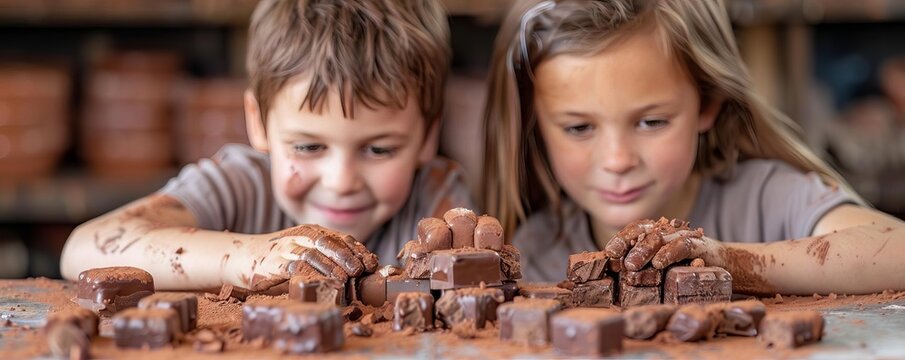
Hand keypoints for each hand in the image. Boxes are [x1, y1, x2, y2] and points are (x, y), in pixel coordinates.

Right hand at [233, 224, 377, 291]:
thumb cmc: (277, 259)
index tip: (372, 263)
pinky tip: (323, 284)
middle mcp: (301, 236)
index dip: (359, 250)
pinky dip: (312, 275)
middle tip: (361, 271)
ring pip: (315, 255)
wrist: (240, 257)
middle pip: (331, 243)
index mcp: (312, 232)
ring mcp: (287, 248)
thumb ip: (325, 259)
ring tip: (346, 279)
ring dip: (333, 267)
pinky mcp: (274, 263)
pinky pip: (296, 267)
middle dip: (349, 257)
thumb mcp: (303, 253)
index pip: (342, 238)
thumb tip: (355, 277)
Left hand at [604, 218, 720, 270]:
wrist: (726, 265)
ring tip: (632, 265)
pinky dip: (669, 253)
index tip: (609, 252)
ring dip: (644, 251)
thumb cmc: (689, 267)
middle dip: (628, 244)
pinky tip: (659, 264)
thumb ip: (646, 266)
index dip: (622, 238)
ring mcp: (684, 237)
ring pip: (660, 238)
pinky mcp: (700, 246)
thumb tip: (619, 273)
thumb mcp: (665, 266)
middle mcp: (669, 231)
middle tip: (618, 260)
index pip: (636, 230)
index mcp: (658, 234)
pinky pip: (682, 246)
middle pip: (644, 231)